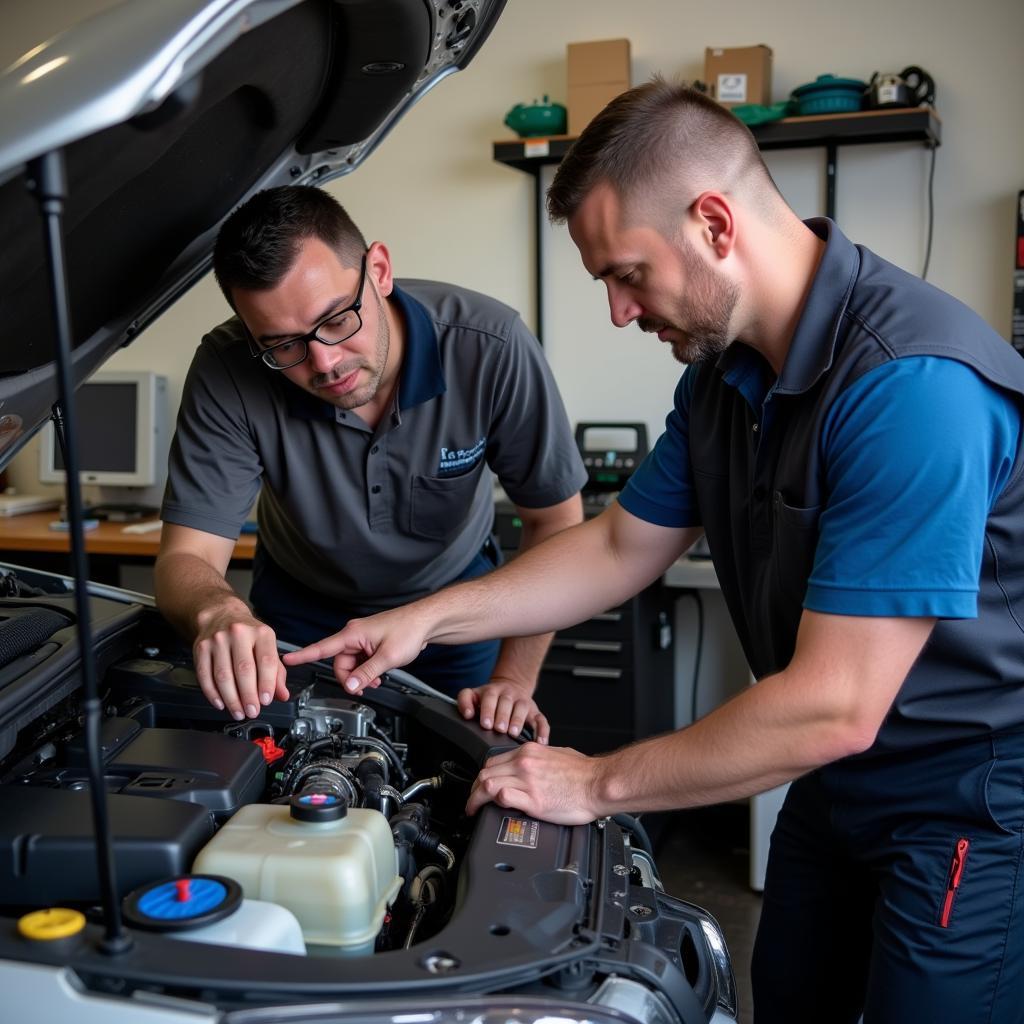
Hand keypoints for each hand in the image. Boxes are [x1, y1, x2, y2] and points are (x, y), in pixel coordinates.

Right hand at [193, 609, 288, 718]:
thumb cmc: (248, 636)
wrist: (221, 615)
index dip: (267, 683)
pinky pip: (205, 675)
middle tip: (252, 711)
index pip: (266, 661)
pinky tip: (220, 704)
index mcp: (261, 633)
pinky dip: (212, 694)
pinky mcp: (201, 648)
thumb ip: (277, 673)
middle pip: (244, 670)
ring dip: (231, 699)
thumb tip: (283, 695)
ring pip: (223, 675)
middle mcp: (239, 633)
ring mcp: (218, 640)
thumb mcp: (267, 647)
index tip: (266, 700)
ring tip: (238, 712)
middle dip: (248, 696)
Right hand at [281, 607, 429, 693]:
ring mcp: (363, 638)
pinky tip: (378, 674)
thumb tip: (350, 686)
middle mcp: (354, 634)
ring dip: (361, 675)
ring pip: (351, 664)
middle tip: (366, 685)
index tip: (287, 659)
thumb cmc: (408, 631)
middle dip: (351, 677)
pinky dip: (367, 669)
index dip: (303, 655)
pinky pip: (361, 660)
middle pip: (340, 663)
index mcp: (353, 634)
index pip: (322, 647)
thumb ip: (365, 674)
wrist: (425, 622)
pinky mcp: (371, 642)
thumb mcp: (386, 658)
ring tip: (377, 679)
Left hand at [457, 678, 549, 742]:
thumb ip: (465, 701)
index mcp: (492, 691)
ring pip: (522, 708)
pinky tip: (540, 741)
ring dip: (518, 720)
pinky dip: (542, 731)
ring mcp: (523, 702)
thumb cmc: (489, 698)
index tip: (485, 724)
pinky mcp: (534, 711)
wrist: (510, 687)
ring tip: (514, 733)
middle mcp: (509, 694)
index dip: (487, 710)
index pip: (489, 697)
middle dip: (503, 716)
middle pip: (506, 702)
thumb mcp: (474, 695)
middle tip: (499, 729)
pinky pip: (541, 720)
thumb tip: (467, 714)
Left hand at [466, 743, 601, 823]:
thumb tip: (529, 768)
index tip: (481, 786)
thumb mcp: (555, 754)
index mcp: (528, 751)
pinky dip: (495, 803)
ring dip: (477, 798)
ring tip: (475, 809)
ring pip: (488, 784)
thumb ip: (537, 760)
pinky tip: (493, 811)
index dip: (483, 777)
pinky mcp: (534, 800)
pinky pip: (503, 797)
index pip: (492, 761)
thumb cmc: (584, 772)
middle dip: (474, 789)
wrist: (599, 783)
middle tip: (473, 802)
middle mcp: (524, 763)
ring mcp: (527, 781)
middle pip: (485, 773)